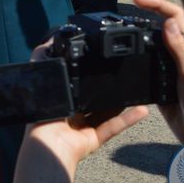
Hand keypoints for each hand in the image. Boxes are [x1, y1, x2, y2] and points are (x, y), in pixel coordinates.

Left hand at [7, 40, 149, 182]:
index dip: (85, 73)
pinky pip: (114, 127)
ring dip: (121, 102)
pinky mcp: (95, 138)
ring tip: (136, 88)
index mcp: (58, 98)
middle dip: (106, 88)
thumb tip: (51, 39)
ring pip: (106, 111)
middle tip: (122, 74)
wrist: (48, 143)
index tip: (101, 61)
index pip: (74, 82)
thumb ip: (44, 59)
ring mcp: (84, 126)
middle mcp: (70, 112)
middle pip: (92, 97)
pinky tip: (142, 109)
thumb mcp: (41, 78)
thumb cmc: (42, 112)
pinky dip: (128, 119)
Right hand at [131, 0, 183, 167]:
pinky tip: (126, 58)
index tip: (137, 1)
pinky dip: (136, 58)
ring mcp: (169, 68)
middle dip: (147, 14)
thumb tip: (168, 21)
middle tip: (127, 10)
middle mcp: (180, 56)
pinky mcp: (160, 83)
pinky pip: (145, 65)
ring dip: (140, 34)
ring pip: (152, 44)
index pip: (175, 17)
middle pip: (163, 26)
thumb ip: (179, 48)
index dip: (157, 4)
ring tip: (123, 29)